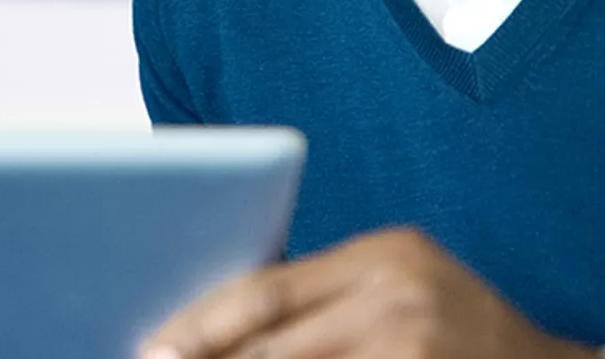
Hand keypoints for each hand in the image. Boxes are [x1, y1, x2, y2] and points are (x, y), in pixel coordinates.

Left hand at [140, 228, 598, 358]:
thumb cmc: (455, 330)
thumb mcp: (393, 290)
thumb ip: (316, 300)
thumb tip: (203, 329)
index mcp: (383, 256)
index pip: (265, 291)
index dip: (198, 326)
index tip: (149, 348)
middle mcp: (402, 300)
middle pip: (273, 345)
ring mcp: (417, 350)